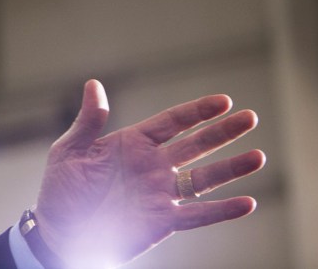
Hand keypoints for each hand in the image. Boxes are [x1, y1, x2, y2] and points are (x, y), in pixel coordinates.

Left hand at [34, 80, 265, 268]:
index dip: (197, 112)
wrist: (59, 233)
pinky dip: (221, 211)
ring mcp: (159, 193)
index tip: (224, 100)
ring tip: (259, 156)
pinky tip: (247, 203)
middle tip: (251, 118)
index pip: (172, 122)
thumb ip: (89, 121)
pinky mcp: (162, 221)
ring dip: (231, 169)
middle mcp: (151, 166)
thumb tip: (95, 84)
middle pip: (195, 145)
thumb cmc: (61, 190)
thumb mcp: (70, 151)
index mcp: (131, 144)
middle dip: (223, 132)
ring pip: (203, 179)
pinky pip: (197, 215)